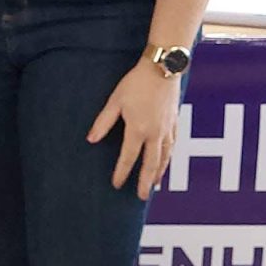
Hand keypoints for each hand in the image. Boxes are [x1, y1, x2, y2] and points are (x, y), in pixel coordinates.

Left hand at [88, 62, 181, 199]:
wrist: (163, 68)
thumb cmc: (136, 83)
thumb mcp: (115, 101)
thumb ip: (103, 122)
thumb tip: (91, 140)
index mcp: (138, 129)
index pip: (128, 158)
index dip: (121, 173)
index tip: (116, 185)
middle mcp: (155, 133)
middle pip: (151, 164)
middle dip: (145, 182)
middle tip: (141, 197)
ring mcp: (167, 129)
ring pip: (165, 157)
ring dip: (159, 173)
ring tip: (155, 185)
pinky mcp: (175, 122)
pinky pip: (173, 145)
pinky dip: (169, 157)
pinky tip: (167, 161)